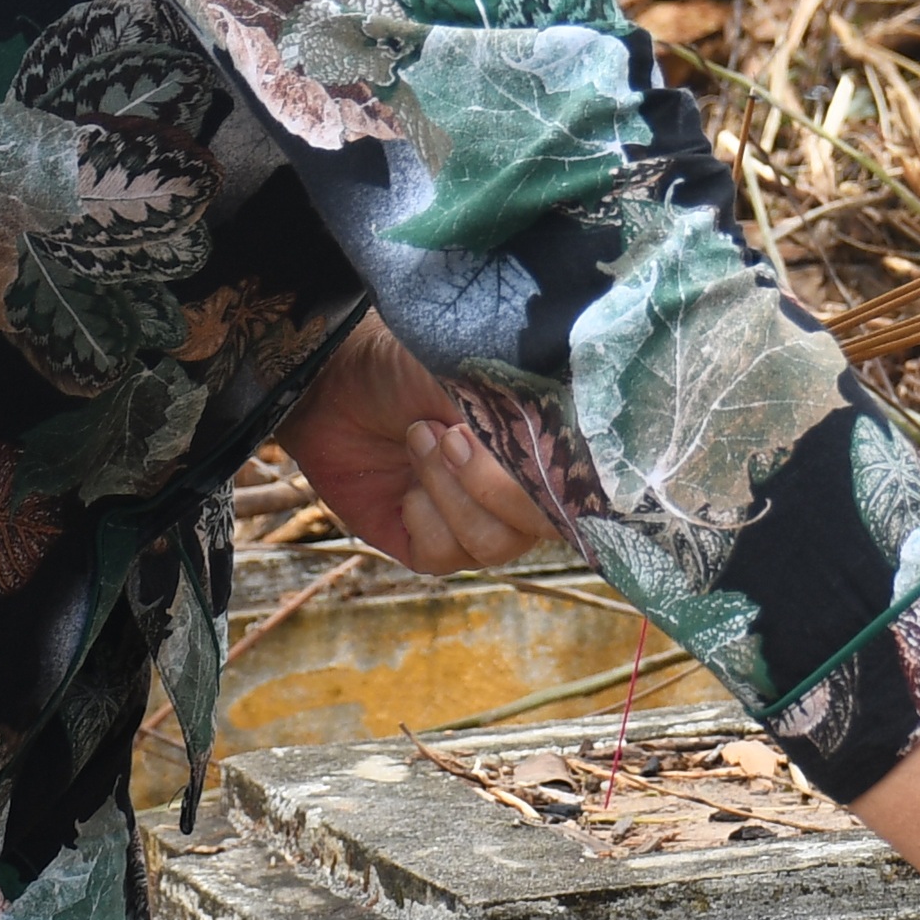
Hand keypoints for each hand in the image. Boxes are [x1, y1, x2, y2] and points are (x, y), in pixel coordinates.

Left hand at [278, 317, 555, 571]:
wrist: (330, 382)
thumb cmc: (405, 363)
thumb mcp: (468, 370)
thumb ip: (519, 402)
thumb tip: (554, 430)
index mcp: (546, 442)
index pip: (589, 482)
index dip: (566, 476)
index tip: (528, 442)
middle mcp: (521, 489)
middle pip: (547, 522)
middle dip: (497, 483)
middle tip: (452, 434)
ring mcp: (478, 520)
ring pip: (496, 543)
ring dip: (453, 492)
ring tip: (420, 439)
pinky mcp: (431, 546)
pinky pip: (447, 555)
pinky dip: (424, 516)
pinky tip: (404, 484)